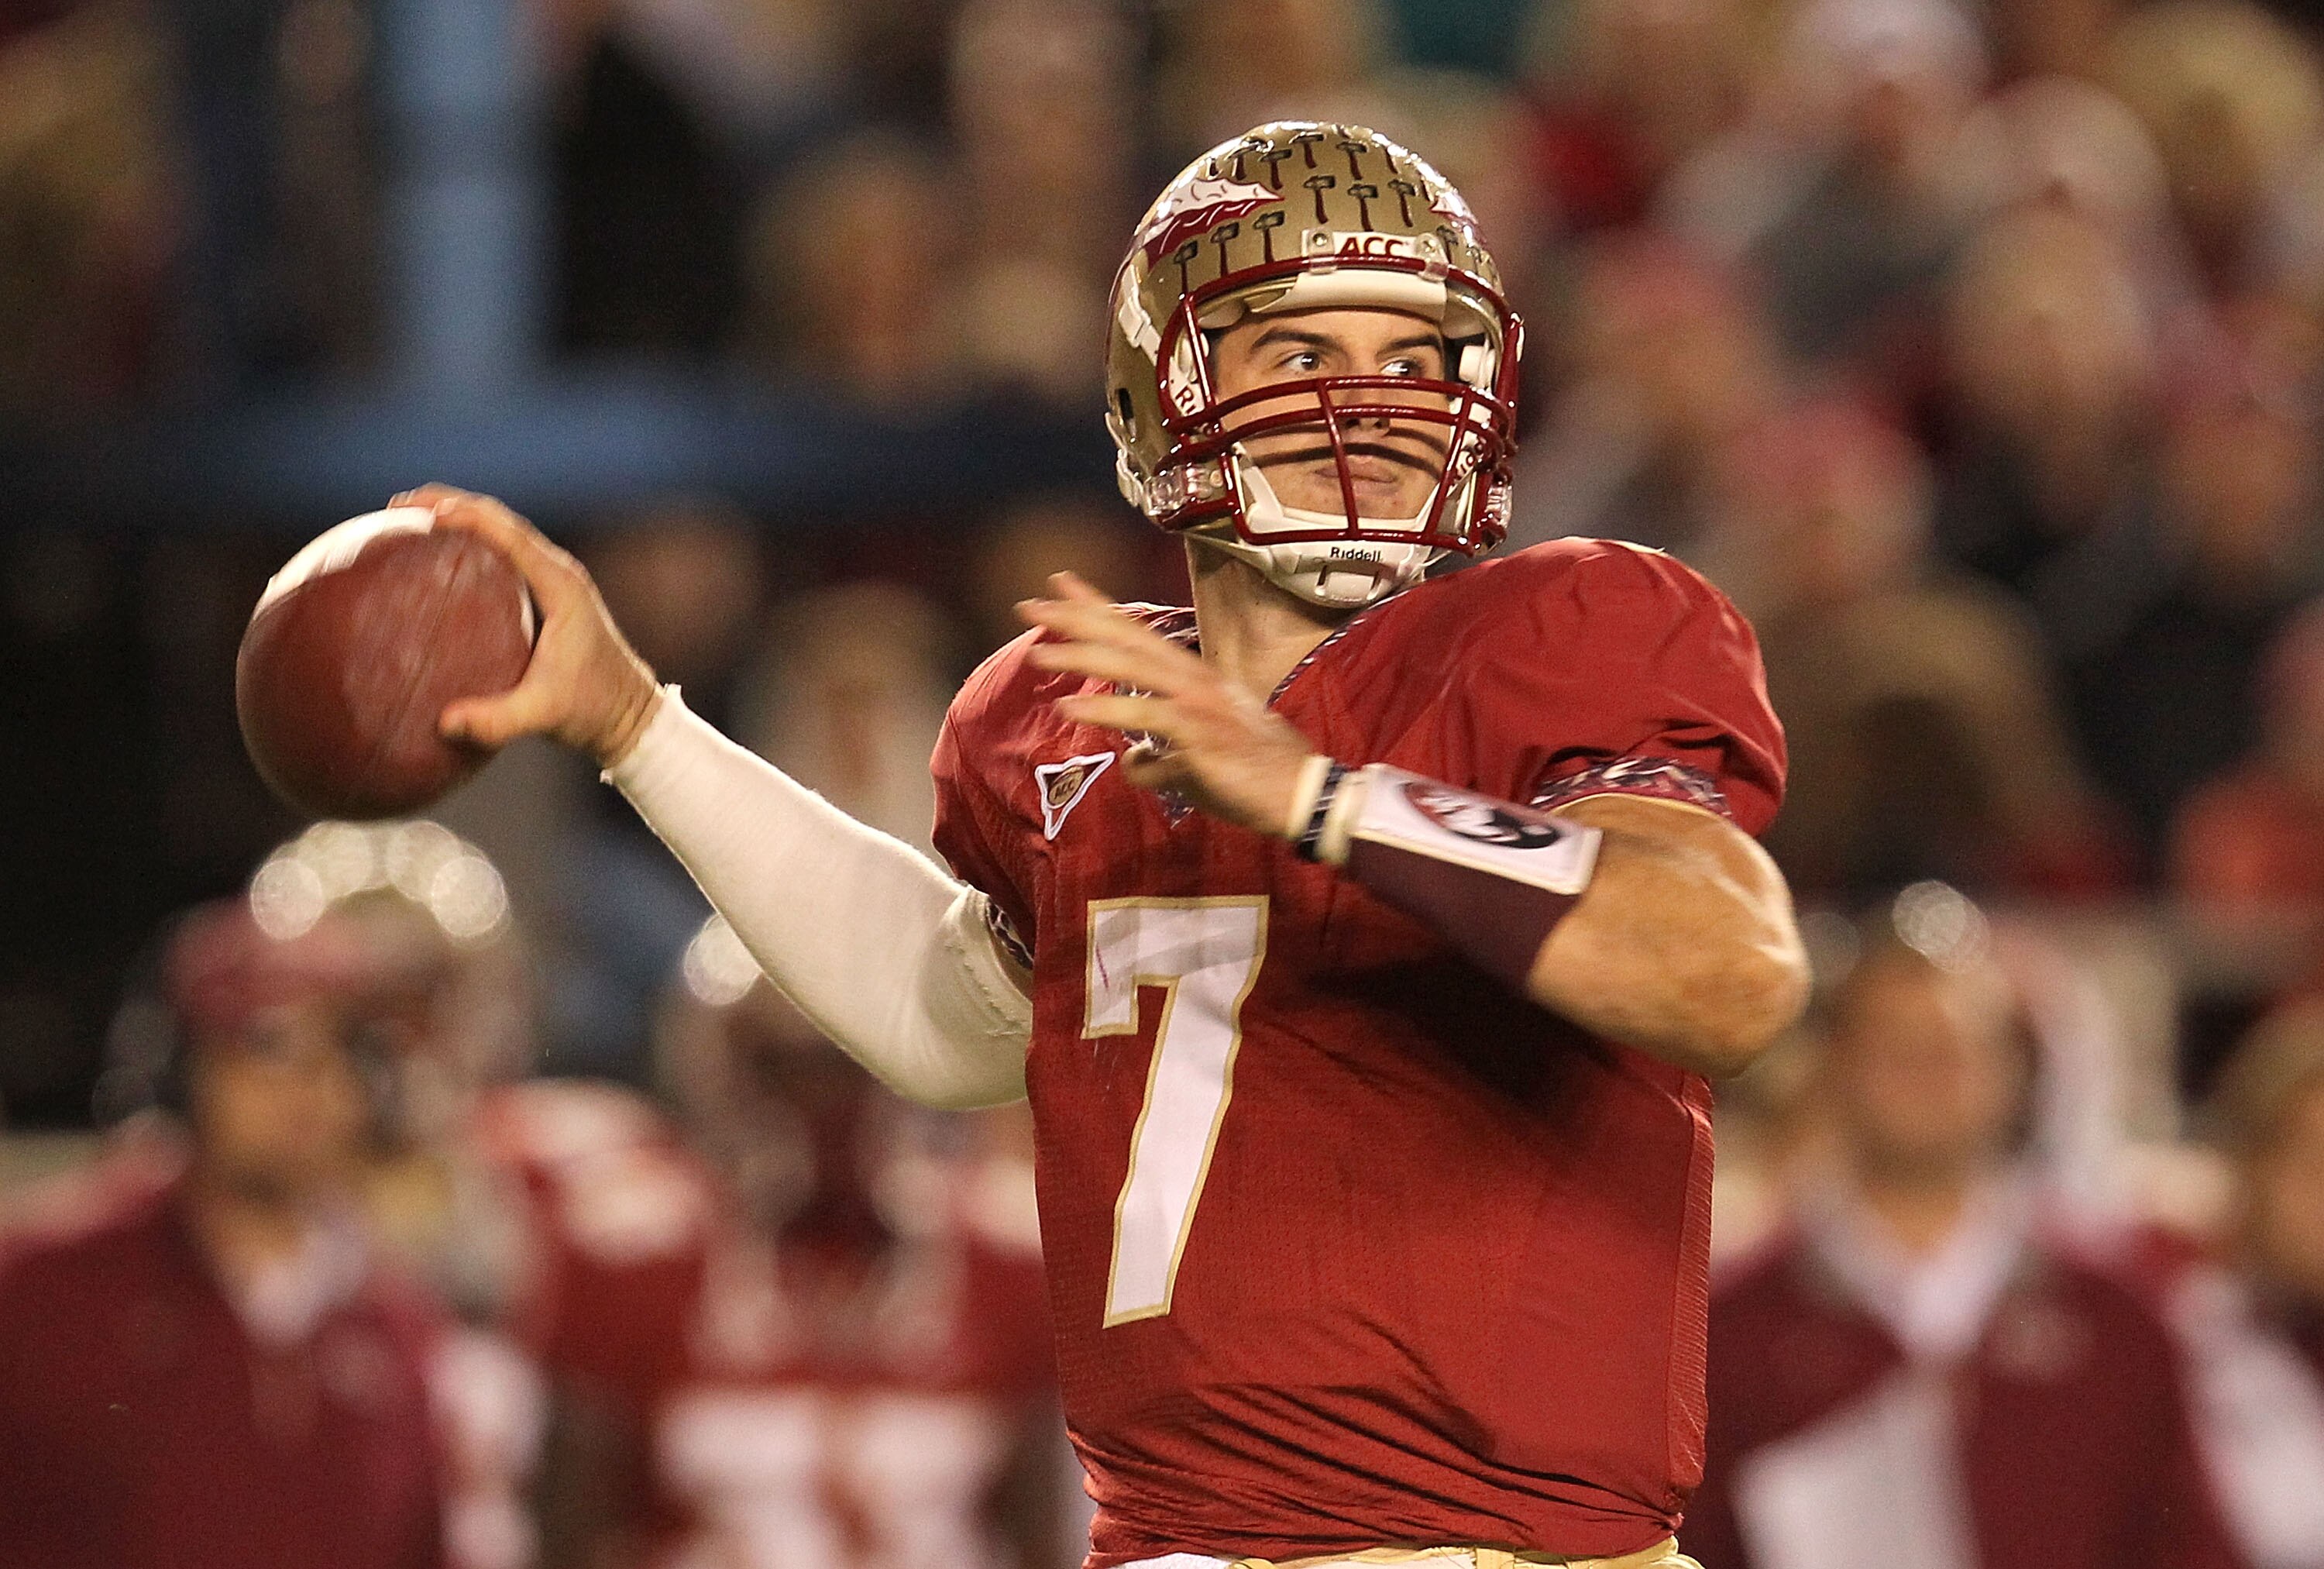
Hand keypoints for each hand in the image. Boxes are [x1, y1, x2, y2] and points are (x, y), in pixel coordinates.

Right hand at [395, 485, 662, 767]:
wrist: (629, 716)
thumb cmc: (593, 711)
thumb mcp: (544, 716)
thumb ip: (497, 721)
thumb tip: (445, 723)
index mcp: (560, 586)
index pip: (508, 534)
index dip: (464, 515)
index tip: (420, 511)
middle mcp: (558, 572)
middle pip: (499, 520)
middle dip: (450, 504)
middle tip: (397, 506)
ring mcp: (553, 580)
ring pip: (501, 532)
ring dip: (459, 517)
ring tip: (407, 517)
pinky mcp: (545, 594)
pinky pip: (503, 554)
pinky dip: (470, 542)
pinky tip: (435, 555)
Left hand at [1017, 573, 1316, 838]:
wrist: (1302, 795)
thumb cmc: (1255, 777)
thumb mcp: (1197, 761)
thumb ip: (1160, 757)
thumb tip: (1130, 762)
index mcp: (1196, 678)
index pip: (1139, 632)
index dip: (1098, 606)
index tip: (1060, 583)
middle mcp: (1195, 681)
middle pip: (1127, 638)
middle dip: (1076, 618)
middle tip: (1029, 604)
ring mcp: (1198, 705)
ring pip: (1131, 667)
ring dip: (1080, 656)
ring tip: (1036, 650)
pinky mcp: (1199, 736)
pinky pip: (1144, 716)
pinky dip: (1106, 707)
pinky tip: (1070, 703)